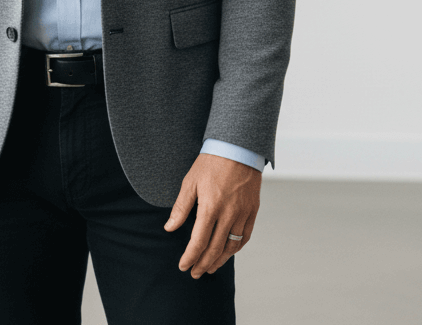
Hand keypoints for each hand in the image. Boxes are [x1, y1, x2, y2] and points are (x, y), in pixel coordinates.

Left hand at [164, 153, 260, 278]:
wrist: (238, 148)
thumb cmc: (211, 163)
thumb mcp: (190, 182)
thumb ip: (181, 207)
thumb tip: (169, 227)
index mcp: (210, 207)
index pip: (198, 241)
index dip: (190, 257)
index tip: (183, 266)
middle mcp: (228, 214)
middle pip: (215, 249)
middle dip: (203, 264)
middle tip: (195, 273)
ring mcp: (242, 213)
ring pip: (231, 246)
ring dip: (220, 261)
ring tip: (210, 267)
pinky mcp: (252, 211)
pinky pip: (245, 237)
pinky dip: (236, 248)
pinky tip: (228, 252)